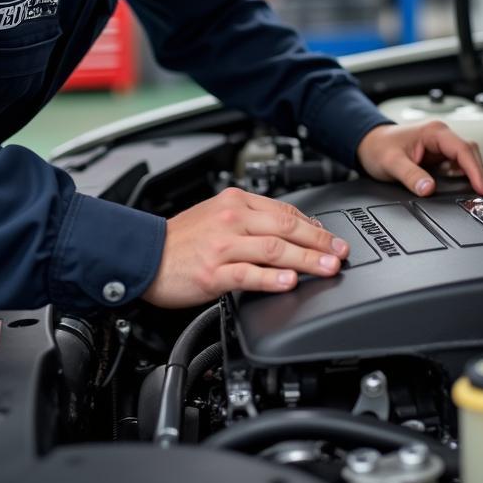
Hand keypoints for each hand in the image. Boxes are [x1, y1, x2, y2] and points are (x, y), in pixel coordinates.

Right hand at [142, 187, 348, 307]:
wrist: (142, 254)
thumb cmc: (181, 239)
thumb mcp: (218, 215)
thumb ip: (252, 220)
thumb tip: (290, 230)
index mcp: (237, 201)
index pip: (285, 211)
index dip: (314, 226)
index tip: (333, 238)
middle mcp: (232, 219)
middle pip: (286, 228)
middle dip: (320, 241)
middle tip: (341, 252)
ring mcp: (223, 246)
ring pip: (274, 249)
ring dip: (306, 259)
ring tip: (327, 267)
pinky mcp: (212, 272)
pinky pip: (248, 274)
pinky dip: (272, 278)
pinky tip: (289, 281)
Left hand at [356, 122, 482, 196]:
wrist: (368, 143)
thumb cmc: (379, 147)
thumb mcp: (392, 163)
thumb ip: (410, 176)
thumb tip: (428, 189)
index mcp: (434, 132)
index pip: (463, 150)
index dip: (475, 170)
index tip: (482, 188)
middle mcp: (440, 135)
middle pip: (470, 152)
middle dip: (479, 173)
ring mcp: (441, 145)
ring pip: (467, 157)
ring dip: (474, 173)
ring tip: (479, 193)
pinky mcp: (438, 154)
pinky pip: (458, 163)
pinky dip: (465, 175)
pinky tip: (467, 187)